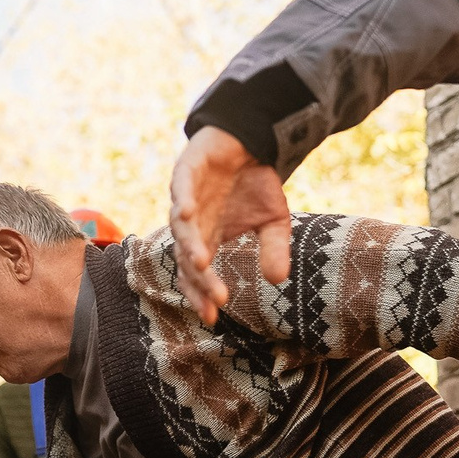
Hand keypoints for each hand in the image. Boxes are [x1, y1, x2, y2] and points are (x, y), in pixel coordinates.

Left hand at [170, 128, 292, 324]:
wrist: (250, 141)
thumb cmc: (255, 184)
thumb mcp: (273, 221)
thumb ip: (273, 249)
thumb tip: (278, 280)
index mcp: (206, 237)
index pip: (196, 273)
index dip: (202, 294)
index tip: (213, 316)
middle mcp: (191, 222)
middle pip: (187, 257)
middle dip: (200, 280)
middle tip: (215, 299)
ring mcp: (186, 196)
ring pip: (181, 227)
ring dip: (190, 245)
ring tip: (202, 263)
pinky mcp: (186, 170)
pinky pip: (181, 188)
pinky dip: (183, 200)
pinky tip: (187, 214)